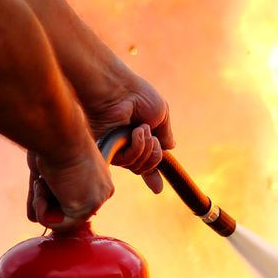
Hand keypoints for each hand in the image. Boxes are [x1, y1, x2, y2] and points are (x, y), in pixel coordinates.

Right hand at [27, 139, 113, 230]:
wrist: (58, 134)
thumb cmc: (51, 142)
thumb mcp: (48, 169)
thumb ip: (45, 193)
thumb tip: (32, 219)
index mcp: (98, 178)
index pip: (73, 199)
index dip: (50, 195)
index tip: (42, 179)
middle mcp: (103, 190)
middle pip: (67, 210)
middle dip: (45, 197)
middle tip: (42, 178)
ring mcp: (98, 200)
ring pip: (60, 218)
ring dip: (41, 200)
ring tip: (44, 180)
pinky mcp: (89, 207)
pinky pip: (58, 225)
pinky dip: (42, 210)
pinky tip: (45, 189)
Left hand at [83, 68, 174, 193]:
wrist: (118, 89)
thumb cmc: (137, 96)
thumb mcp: (161, 114)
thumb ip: (165, 133)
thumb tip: (169, 147)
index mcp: (139, 138)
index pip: (146, 162)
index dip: (152, 176)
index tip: (157, 188)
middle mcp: (126, 146)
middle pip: (147, 167)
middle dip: (155, 155)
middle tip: (152, 137)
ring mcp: (117, 149)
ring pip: (139, 167)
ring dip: (147, 148)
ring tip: (141, 129)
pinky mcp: (108, 150)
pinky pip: (128, 161)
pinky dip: (137, 147)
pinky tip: (135, 132)